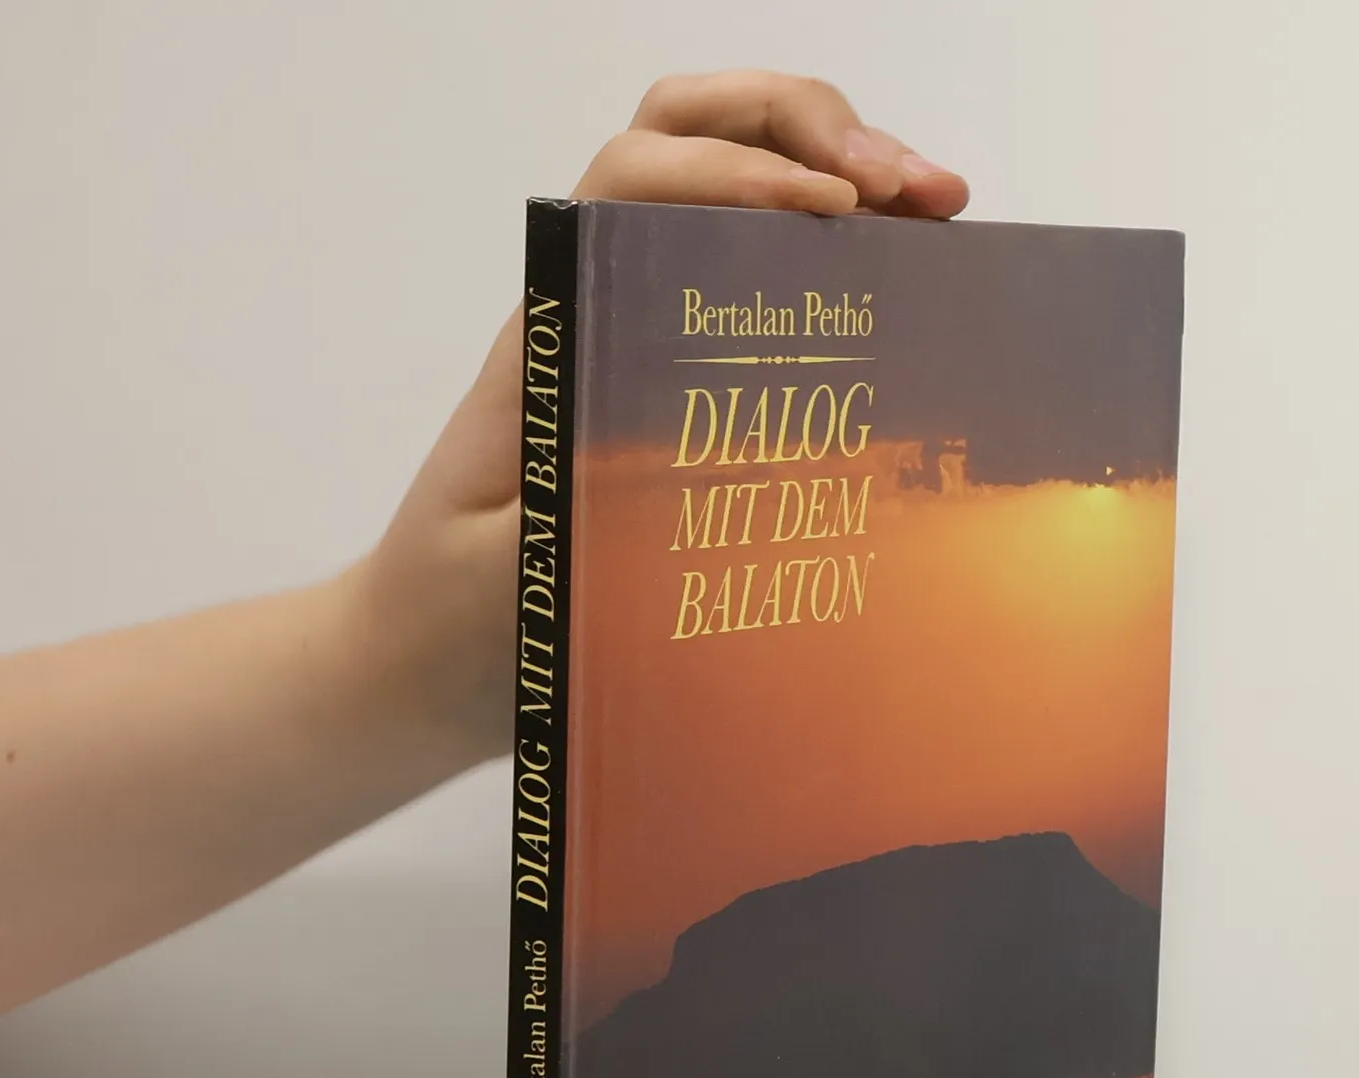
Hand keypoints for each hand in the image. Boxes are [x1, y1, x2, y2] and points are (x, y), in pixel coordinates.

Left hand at [359, 73, 966, 765]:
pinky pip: (754, 283)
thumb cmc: (455, 622)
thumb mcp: (516, 574)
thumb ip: (581, 514)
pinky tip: (912, 277)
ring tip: (940, 210)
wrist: (418, 665)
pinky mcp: (669, 388)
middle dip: (810, 131)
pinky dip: (839, 254)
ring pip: (730, 192)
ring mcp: (635, 340)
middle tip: (920, 191)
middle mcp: (593, 312)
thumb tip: (702, 459)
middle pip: (691, 140)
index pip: (638, 184)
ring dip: (837, 169)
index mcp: (553, 338)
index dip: (744, 169)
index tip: (841, 209)